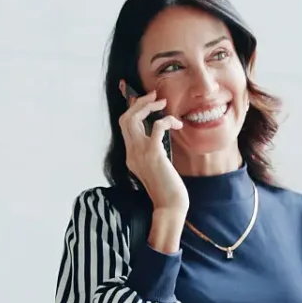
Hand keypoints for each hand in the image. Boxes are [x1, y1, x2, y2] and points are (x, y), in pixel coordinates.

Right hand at [117, 82, 187, 212]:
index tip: (145, 100)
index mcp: (130, 156)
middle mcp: (131, 153)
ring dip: (148, 106)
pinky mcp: (154, 154)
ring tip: (163, 103)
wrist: (170, 206)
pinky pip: (156, 127)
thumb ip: (153, 152)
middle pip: (124, 118)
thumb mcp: (156, 168)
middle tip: (155, 96)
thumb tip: (159, 136)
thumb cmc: (167, 189)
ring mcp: (140, 153)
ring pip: (133, 118)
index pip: (124, 125)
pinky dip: (166, 120)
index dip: (132, 109)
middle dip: (138, 102)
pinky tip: (177, 124)